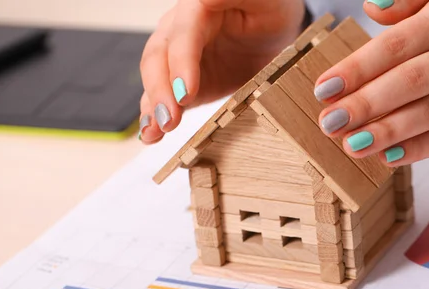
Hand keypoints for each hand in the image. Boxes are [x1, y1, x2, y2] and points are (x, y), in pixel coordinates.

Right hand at [138, 0, 305, 143]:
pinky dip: (156, 118)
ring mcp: (179, 59)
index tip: (186, 93)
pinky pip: (166, 99)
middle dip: (161, 91)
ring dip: (153, 108)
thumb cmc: (270, 7)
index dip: (181, 63)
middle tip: (169, 119)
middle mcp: (180, 31)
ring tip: (154, 132)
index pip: (183, 34)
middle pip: (159, 58)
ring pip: (155, 81)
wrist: (276, 29)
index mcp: (197, 8)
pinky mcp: (185, 85)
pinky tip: (152, 135)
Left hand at [314, 0, 428, 164]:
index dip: (357, 69)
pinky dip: (417, 150)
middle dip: (366, 105)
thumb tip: (372, 5)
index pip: (396, 45)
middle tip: (330, 122)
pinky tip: (386, 158)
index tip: (323, 89)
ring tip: (351, 145)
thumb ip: (401, 2)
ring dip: (387, 133)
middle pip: (411, 81)